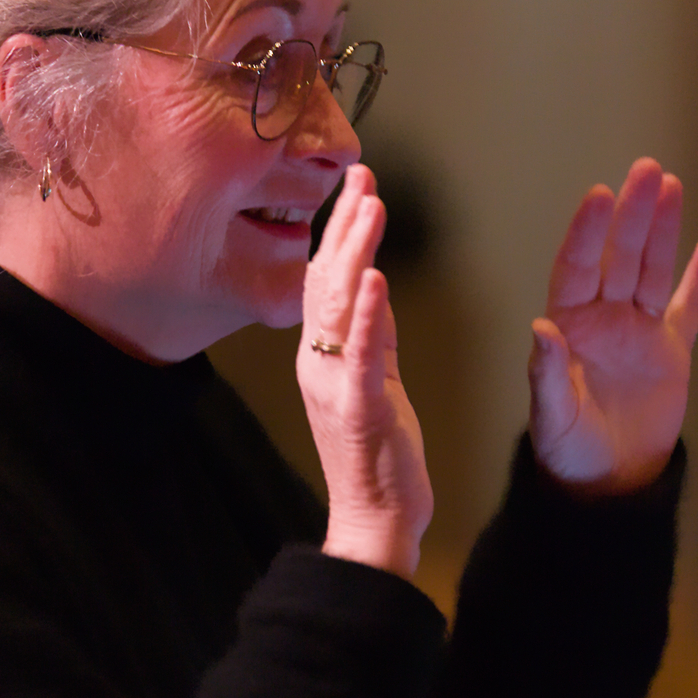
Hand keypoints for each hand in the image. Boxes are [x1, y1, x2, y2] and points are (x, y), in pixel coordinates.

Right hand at [298, 165, 433, 578]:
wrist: (376, 522)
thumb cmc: (377, 461)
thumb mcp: (378, 384)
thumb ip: (375, 337)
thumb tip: (378, 288)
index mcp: (324, 358)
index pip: (326, 281)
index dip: (339, 231)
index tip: (357, 186)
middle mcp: (320, 364)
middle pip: (326, 280)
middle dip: (345, 225)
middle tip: (362, 175)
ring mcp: (335, 385)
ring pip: (339, 306)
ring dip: (354, 251)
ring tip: (370, 206)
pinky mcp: (359, 408)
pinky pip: (360, 354)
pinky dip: (367, 314)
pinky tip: (376, 278)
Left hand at [528, 157, 697, 493]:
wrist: (607, 484)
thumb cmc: (567, 451)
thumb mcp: (551, 416)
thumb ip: (546, 373)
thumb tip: (541, 327)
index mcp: (568, 325)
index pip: (576, 267)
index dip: (587, 231)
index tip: (599, 195)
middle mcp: (602, 318)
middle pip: (618, 256)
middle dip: (631, 214)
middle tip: (646, 170)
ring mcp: (637, 331)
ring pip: (651, 269)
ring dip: (662, 229)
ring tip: (671, 184)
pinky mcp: (670, 351)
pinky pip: (686, 307)